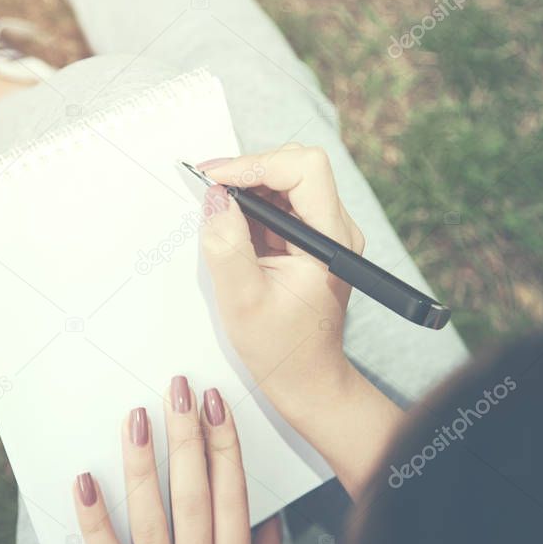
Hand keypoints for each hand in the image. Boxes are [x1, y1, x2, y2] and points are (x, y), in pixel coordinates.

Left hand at [72, 377, 292, 543]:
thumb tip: (264, 514)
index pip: (233, 494)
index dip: (226, 444)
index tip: (217, 404)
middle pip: (194, 494)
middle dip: (187, 437)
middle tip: (179, 389)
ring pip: (150, 518)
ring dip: (143, 465)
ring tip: (136, 418)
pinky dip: (92, 521)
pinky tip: (84, 481)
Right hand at [198, 145, 401, 495]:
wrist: (306, 379)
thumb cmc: (281, 350)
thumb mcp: (242, 300)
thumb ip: (226, 246)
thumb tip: (214, 198)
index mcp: (331, 240)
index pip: (303, 168)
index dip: (255, 163)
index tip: (213, 179)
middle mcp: (335, 228)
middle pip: (295, 166)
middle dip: (247, 171)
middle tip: (207, 191)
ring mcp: (324, 232)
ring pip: (284, 181)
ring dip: (245, 189)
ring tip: (214, 213)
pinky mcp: (308, 239)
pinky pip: (278, 204)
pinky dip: (249, 206)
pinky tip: (229, 228)